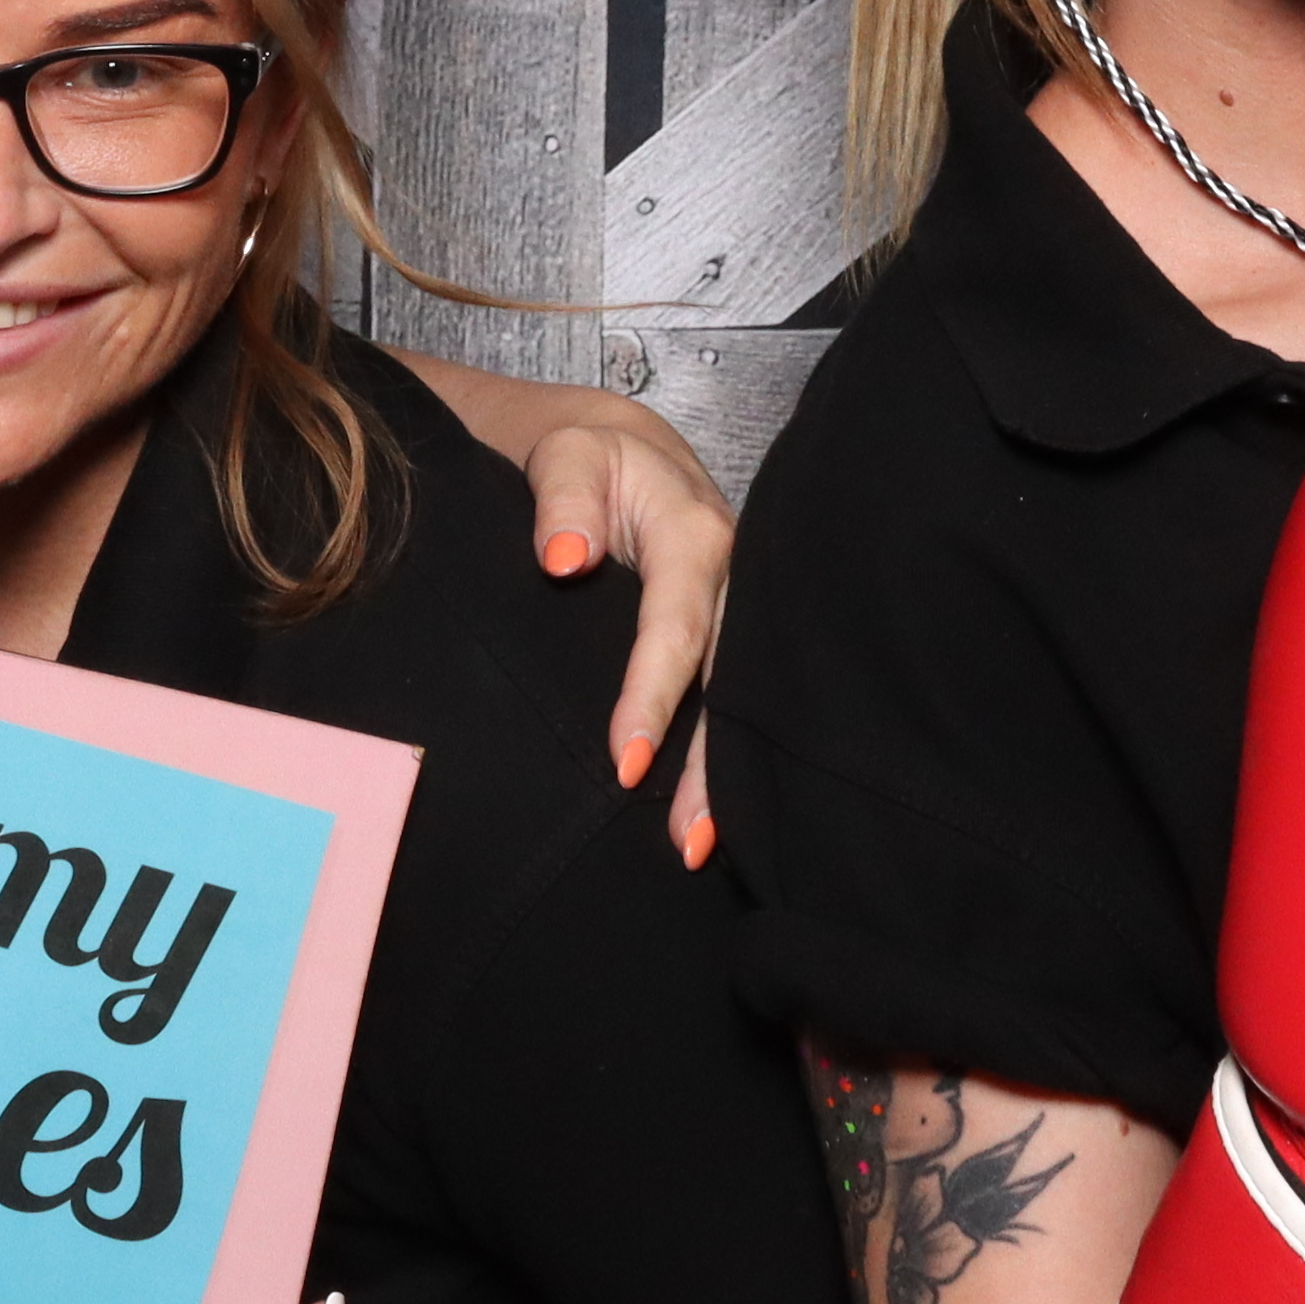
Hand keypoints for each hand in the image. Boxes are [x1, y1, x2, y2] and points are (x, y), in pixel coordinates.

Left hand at [410, 356, 735, 863]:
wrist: (625, 454)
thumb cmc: (588, 460)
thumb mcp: (567, 456)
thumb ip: (563, 499)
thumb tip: (563, 558)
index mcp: (696, 534)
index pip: (677, 627)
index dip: (653, 696)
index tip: (623, 763)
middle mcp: (735, 579)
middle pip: (729, 682)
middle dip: (711, 765)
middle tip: (686, 842)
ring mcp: (741, 612)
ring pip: (741, 702)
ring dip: (722, 777)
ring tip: (696, 849)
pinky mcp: (734, 636)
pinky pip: (735, 700)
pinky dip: (725, 758)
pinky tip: (708, 815)